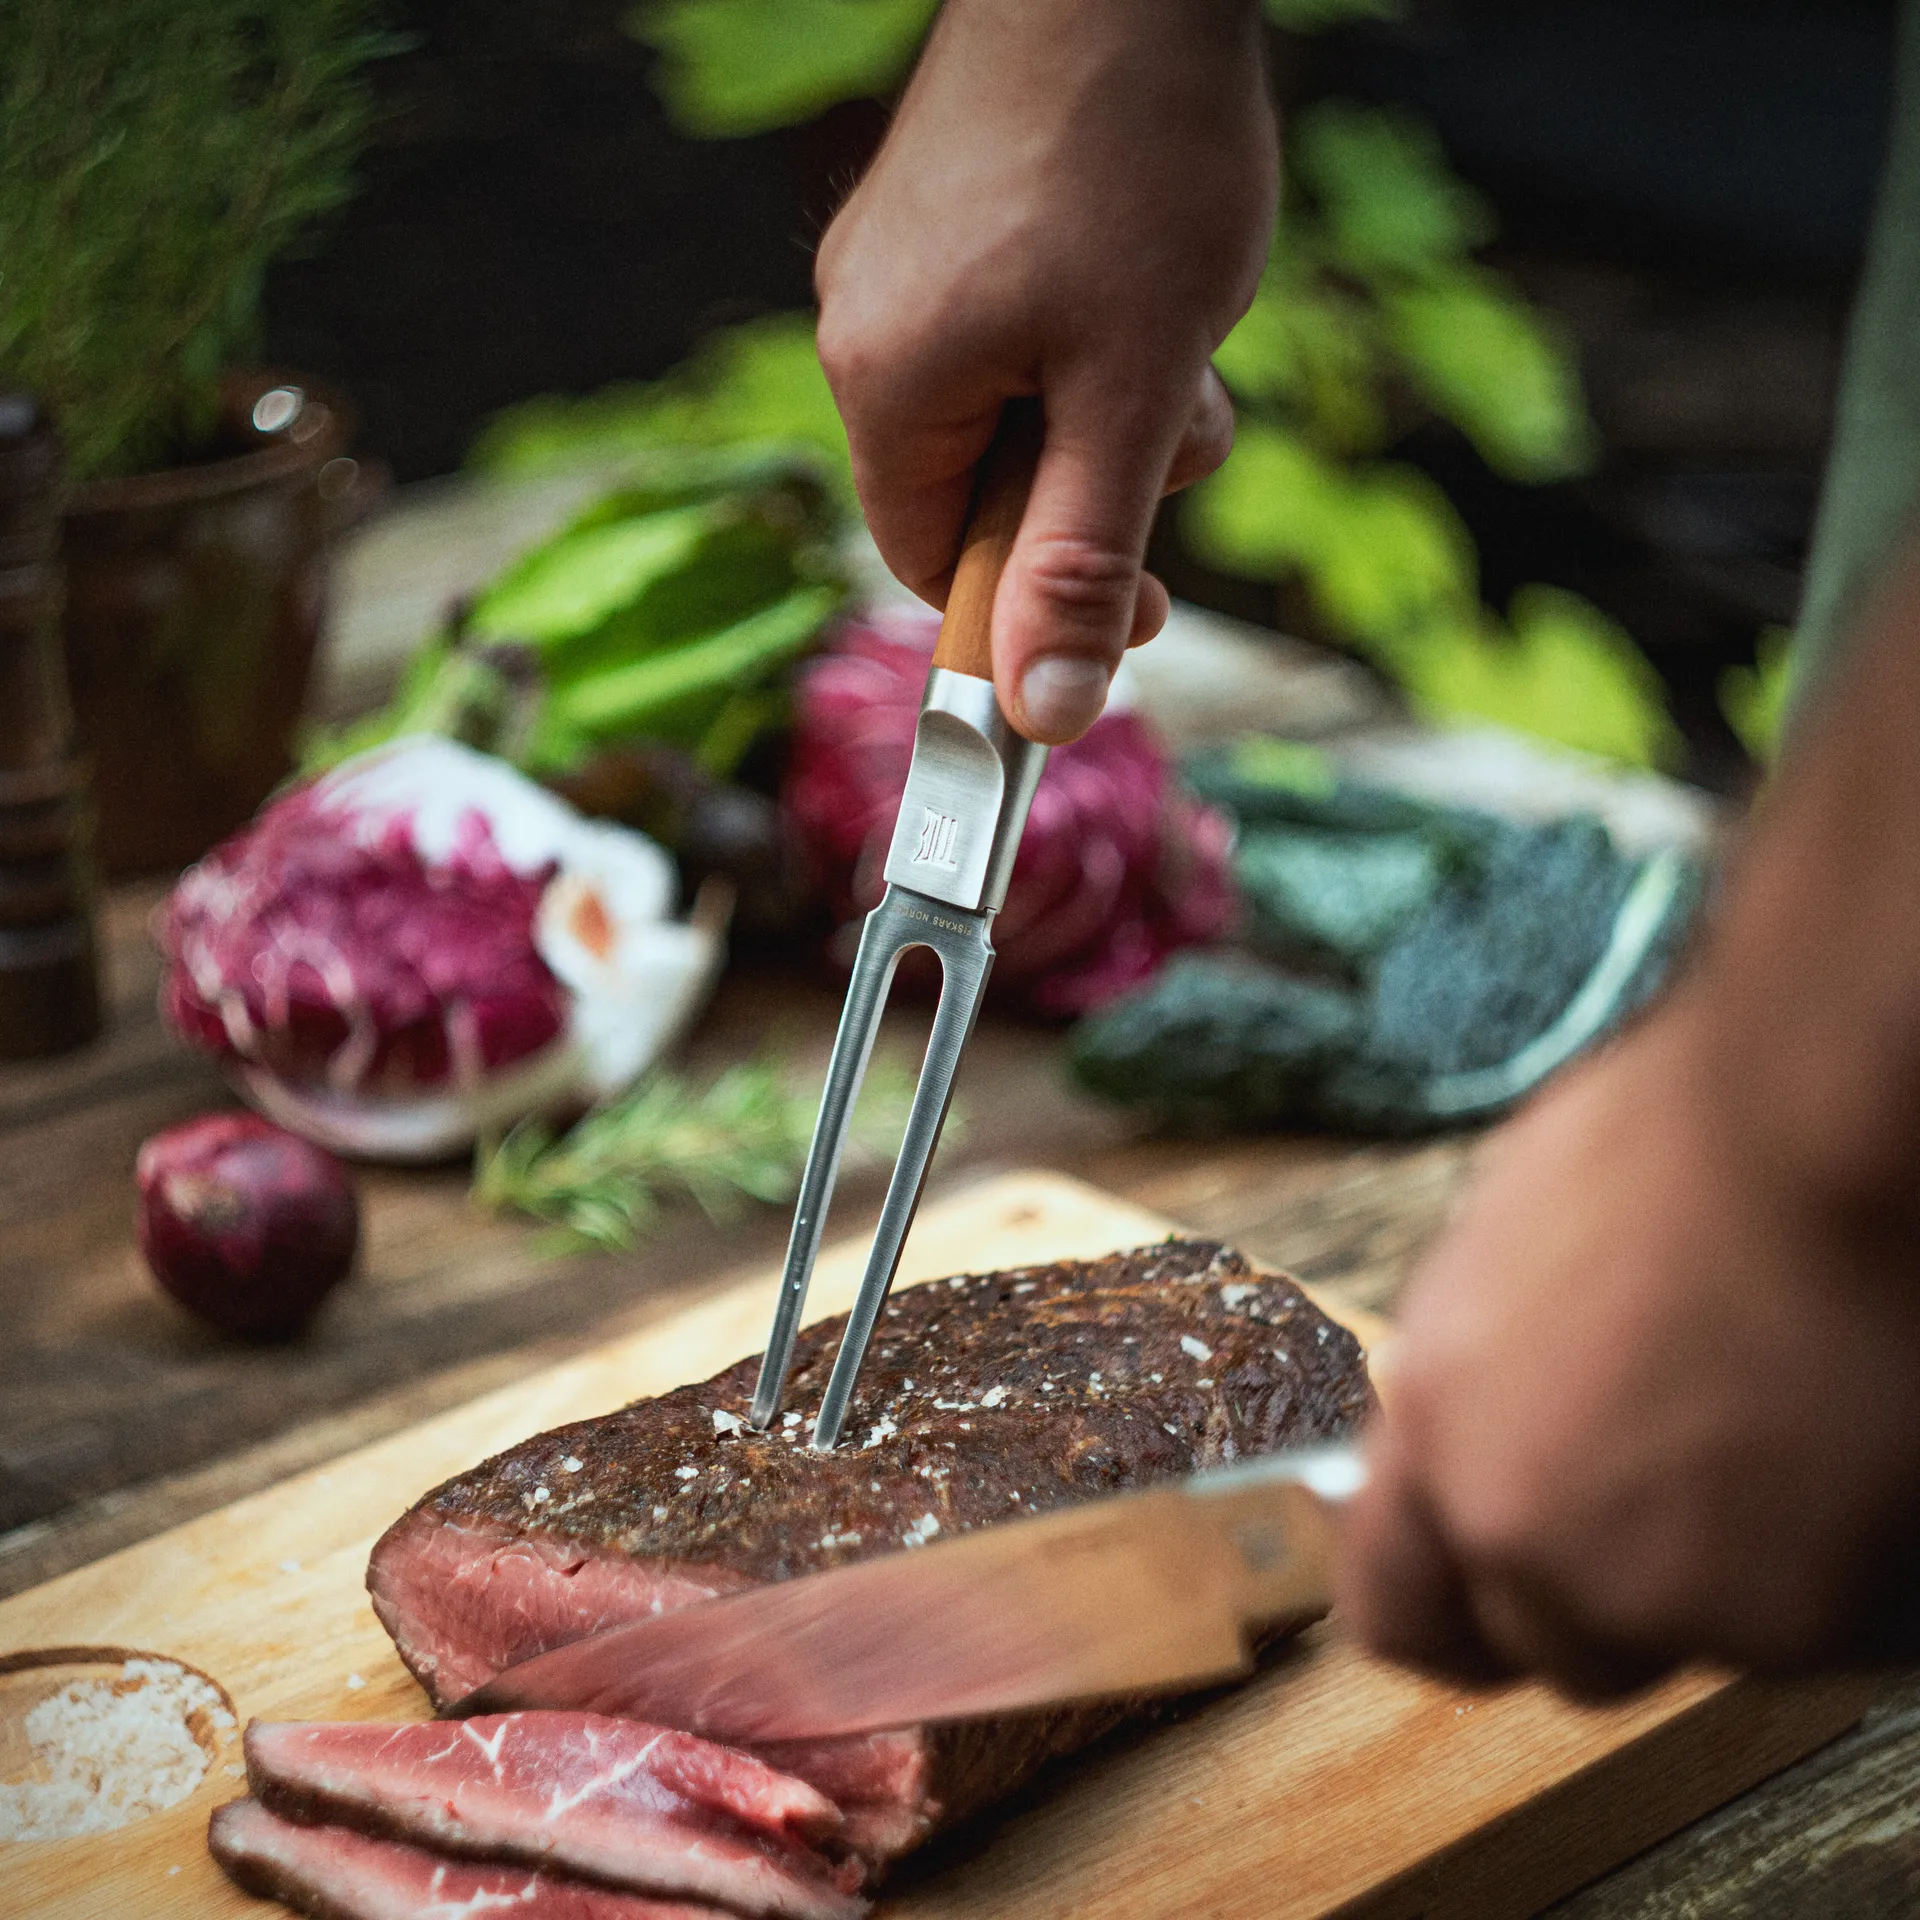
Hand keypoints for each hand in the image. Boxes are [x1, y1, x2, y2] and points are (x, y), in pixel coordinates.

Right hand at [814, 0, 1275, 742]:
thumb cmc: (1135, 159)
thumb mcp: (1130, 392)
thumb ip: (1083, 560)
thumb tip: (1041, 716)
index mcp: (885, 384)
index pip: (936, 567)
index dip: (1034, 609)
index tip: (1139, 606)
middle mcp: (867, 328)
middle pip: (982, 490)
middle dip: (1099, 483)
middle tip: (1177, 424)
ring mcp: (901, 264)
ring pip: (1015, 410)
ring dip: (1115, 405)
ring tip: (1180, 327)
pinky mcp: (945, 218)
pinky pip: (1015, 333)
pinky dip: (1095, 338)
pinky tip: (1153, 273)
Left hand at [1338, 998, 1919, 1695]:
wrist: (1821, 1131)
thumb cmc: (1673, 1147)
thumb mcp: (1495, 1255)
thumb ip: (1467, 1385)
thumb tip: (1470, 1429)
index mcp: (1442, 1440)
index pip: (1396, 1609)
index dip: (1446, 1604)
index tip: (1481, 1589)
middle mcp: (1540, 1539)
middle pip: (1554, 1645)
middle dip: (1597, 1587)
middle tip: (1660, 1488)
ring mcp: (1683, 1595)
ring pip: (1689, 1640)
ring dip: (1717, 1576)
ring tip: (1761, 1436)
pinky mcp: (1820, 1621)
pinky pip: (1811, 1631)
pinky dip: (1826, 1574)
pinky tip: (1834, 1454)